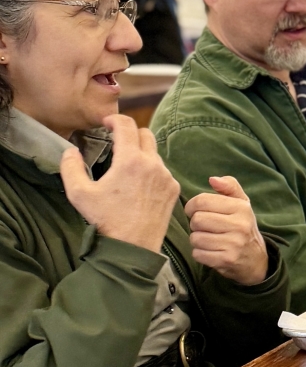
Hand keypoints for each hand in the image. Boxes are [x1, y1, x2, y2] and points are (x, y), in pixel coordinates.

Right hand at [60, 115, 179, 253]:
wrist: (132, 246)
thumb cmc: (104, 220)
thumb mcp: (78, 194)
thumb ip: (70, 167)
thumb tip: (70, 151)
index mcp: (130, 160)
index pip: (127, 125)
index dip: (115, 119)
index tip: (106, 123)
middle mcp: (153, 164)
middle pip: (145, 133)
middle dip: (130, 133)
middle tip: (117, 141)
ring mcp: (166, 176)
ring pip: (155, 153)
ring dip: (141, 153)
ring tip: (126, 167)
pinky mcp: (173, 188)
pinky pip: (163, 170)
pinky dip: (151, 170)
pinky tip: (138, 184)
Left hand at [184, 175, 268, 284]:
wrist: (256, 259)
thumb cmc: (242, 226)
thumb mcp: (241, 203)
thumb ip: (229, 186)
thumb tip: (212, 179)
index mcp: (241, 207)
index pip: (202, 201)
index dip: (192, 206)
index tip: (196, 211)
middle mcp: (240, 225)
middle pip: (197, 220)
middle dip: (196, 225)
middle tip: (206, 228)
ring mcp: (234, 244)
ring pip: (195, 238)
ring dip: (198, 240)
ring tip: (210, 240)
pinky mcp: (227, 260)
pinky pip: (198, 254)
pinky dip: (200, 254)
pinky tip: (211, 252)